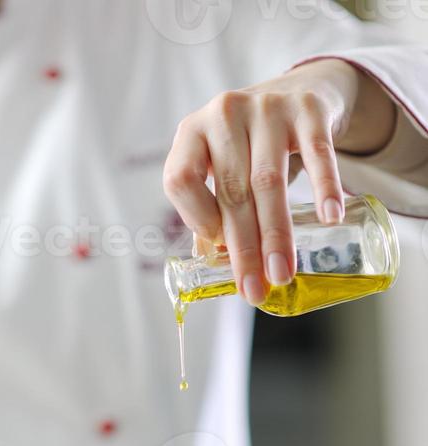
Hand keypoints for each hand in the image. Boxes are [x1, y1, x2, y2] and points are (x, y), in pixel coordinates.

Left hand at [163, 59, 396, 304]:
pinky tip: (329, 217)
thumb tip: (215, 264)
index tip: (218, 252)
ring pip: (268, 181)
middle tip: (255, 289)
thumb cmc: (249, 145)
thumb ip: (214, 209)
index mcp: (191, 132)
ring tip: (282, 272)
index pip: (180, 180)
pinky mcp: (308, 109)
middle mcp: (224, 114)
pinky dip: (324, 187)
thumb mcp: (222, 167)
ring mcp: (266, 107)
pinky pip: (317, 153)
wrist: (298, 91)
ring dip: (276, 234)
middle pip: (231, 191)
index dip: (196, 219)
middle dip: (243, 248)